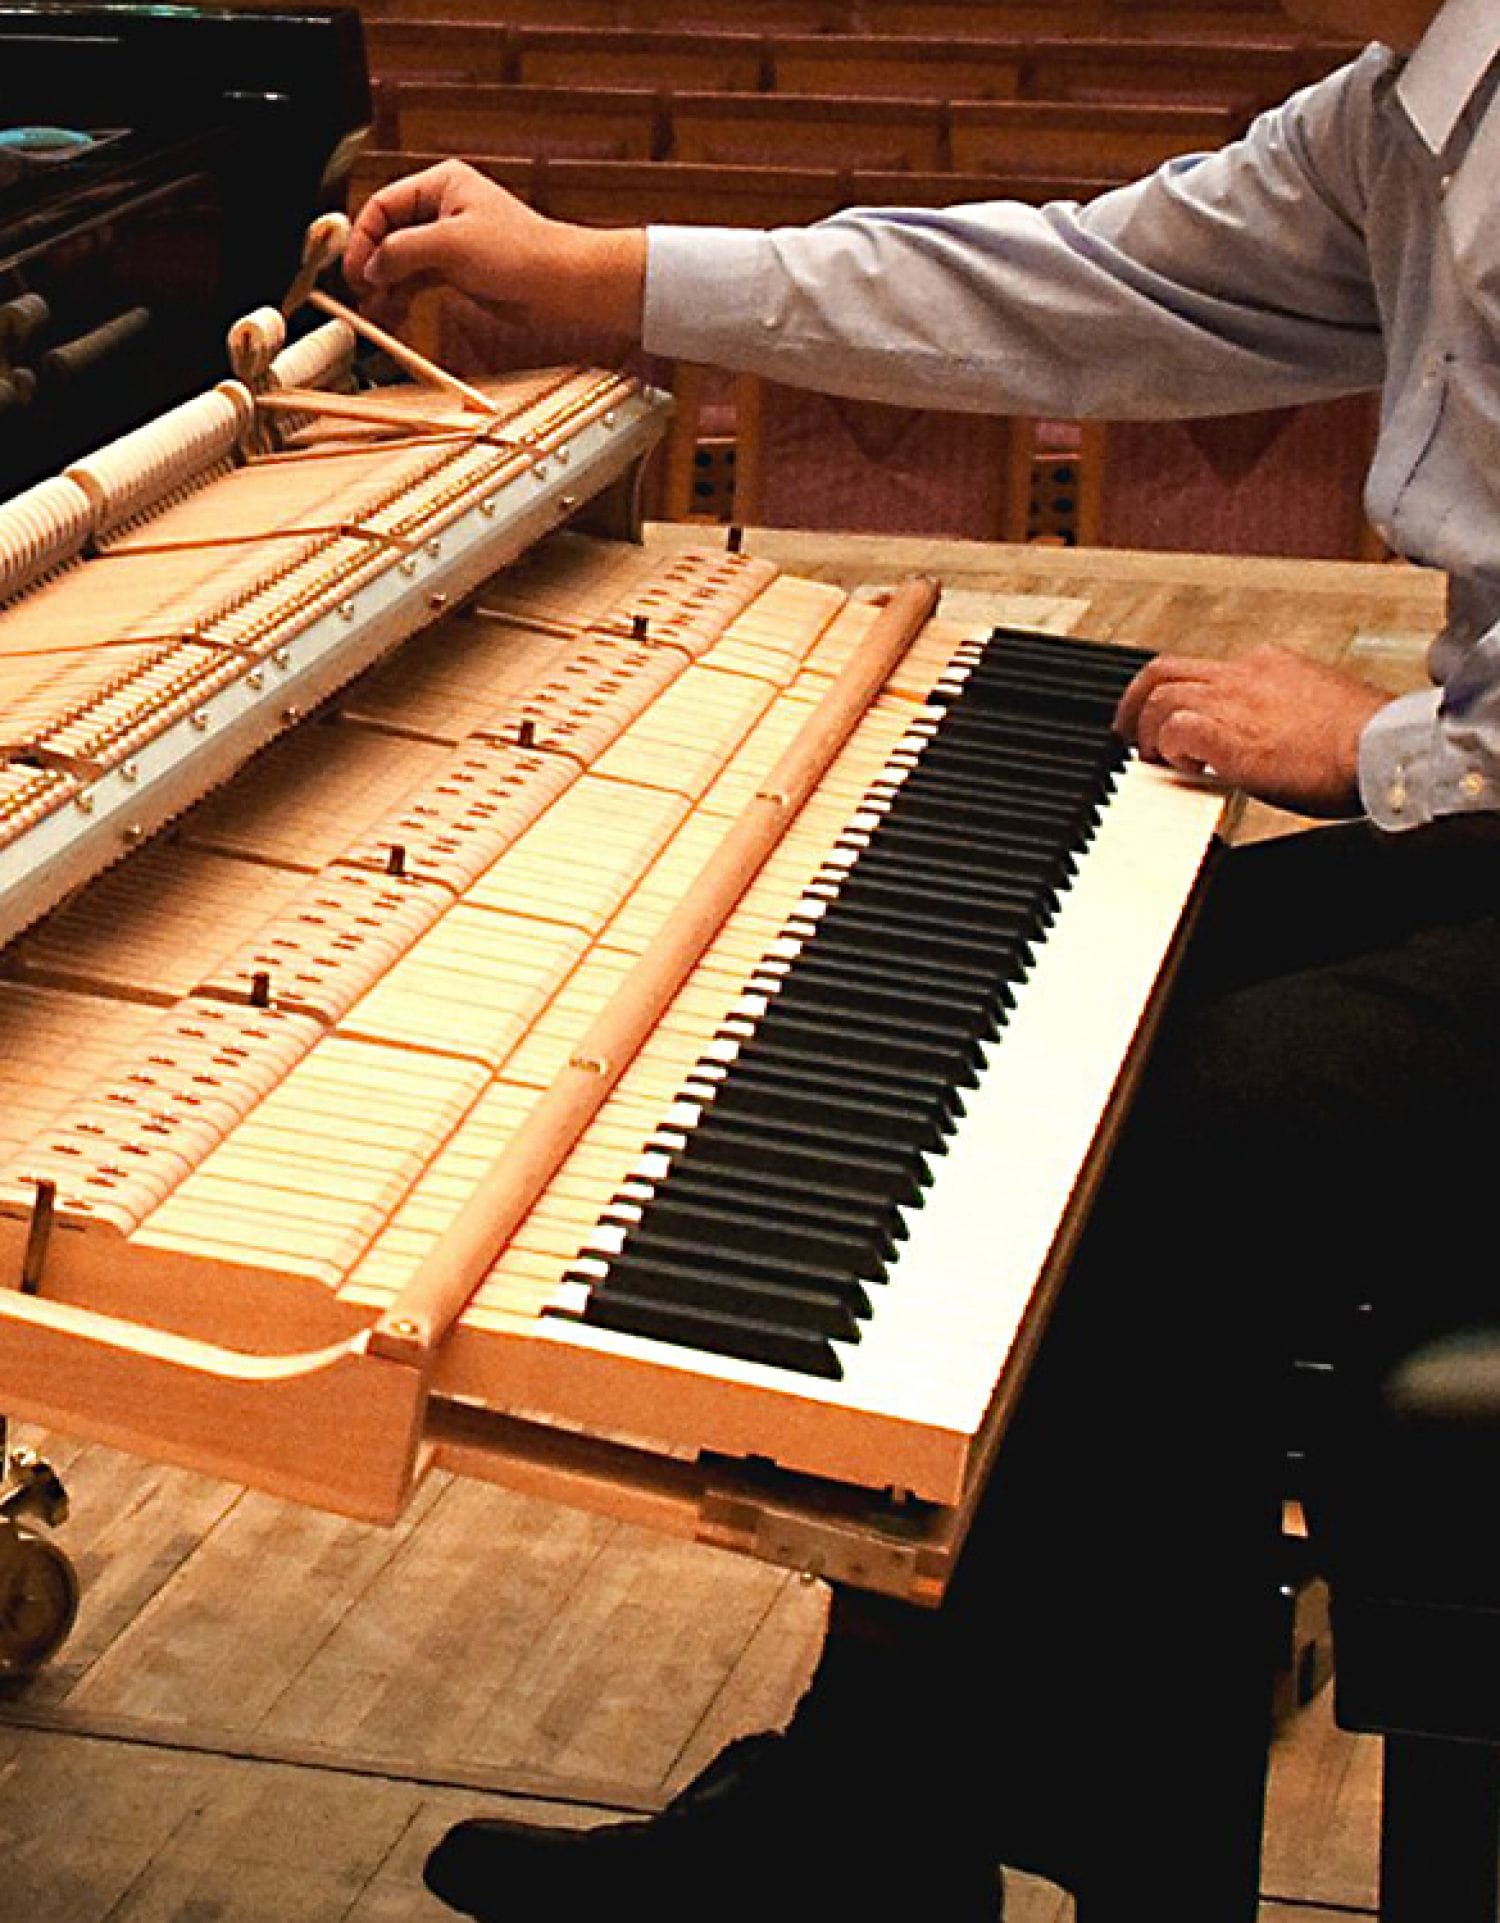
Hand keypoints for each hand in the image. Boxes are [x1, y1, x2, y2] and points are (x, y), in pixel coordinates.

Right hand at [344, 160, 647, 336]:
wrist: (564, 285)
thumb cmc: (521, 253)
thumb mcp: (451, 245)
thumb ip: (403, 251)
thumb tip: (369, 266)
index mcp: (441, 185)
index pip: (383, 205)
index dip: (363, 239)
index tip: (354, 272)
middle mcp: (443, 209)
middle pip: (389, 234)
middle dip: (372, 265)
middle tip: (358, 295)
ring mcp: (450, 242)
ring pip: (402, 261)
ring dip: (385, 286)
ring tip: (373, 313)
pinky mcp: (460, 271)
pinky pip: (420, 281)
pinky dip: (404, 297)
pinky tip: (392, 314)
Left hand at [1114, 645, 1391, 816]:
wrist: (1388, 748)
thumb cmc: (1366, 740)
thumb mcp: (1317, 708)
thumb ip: (1279, 712)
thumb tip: (1265, 736)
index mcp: (1267, 665)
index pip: (1203, 668)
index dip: (1176, 696)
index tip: (1171, 722)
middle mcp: (1245, 675)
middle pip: (1163, 670)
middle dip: (1136, 702)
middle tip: (1130, 734)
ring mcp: (1236, 702)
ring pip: (1160, 697)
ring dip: (1147, 732)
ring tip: (1155, 760)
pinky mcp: (1233, 737)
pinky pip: (1177, 729)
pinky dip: (1168, 749)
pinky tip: (1183, 768)